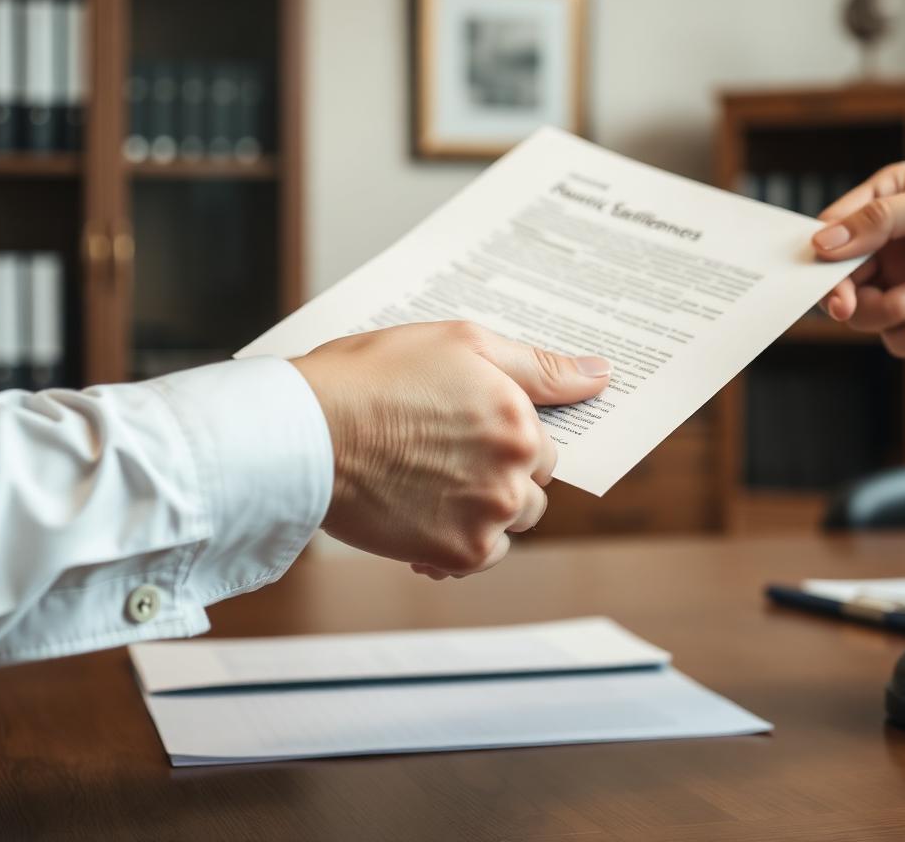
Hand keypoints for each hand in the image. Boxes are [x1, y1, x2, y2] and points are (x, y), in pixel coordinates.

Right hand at [290, 321, 610, 579]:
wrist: (303, 432)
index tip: (468, 435)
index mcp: (521, 423)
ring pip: (508, 526)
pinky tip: (421, 519)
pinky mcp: (454, 554)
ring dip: (481, 513)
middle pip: (532, 491)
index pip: (544, 447)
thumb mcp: (463, 344)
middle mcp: (514, 475)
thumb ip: (540, 366)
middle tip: (445, 460)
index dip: (507, 440)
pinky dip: (457, 546)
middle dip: (499, 478)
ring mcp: (486, 518)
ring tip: (430, 487)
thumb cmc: (373, 376)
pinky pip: (478, 561)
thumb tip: (601, 375)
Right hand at [811, 162, 904, 356]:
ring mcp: (897, 283)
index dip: (821, 251)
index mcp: (884, 201)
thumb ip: (884, 217)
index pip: (832, 226)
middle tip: (848, 306)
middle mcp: (884, 244)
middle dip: (843, 295)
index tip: (823, 270)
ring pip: (862, 314)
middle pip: (836, 278)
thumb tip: (824, 240)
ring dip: (894, 311)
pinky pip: (894, 339)